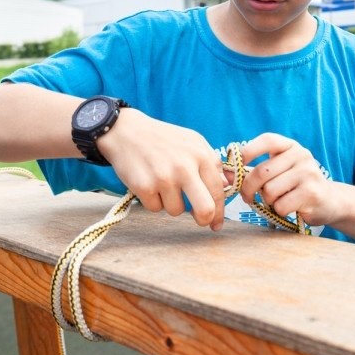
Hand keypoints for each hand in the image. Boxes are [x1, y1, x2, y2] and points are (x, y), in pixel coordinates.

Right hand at [97, 109, 229, 229]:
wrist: (127, 131)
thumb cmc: (164, 139)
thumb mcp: (193, 142)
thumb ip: (212, 163)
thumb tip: (227, 185)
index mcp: (201, 155)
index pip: (218, 191)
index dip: (219, 212)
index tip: (216, 223)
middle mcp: (184, 167)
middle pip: (205, 209)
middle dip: (204, 220)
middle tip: (200, 221)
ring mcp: (163, 178)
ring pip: (176, 211)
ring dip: (171, 204)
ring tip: (163, 185)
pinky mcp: (143, 187)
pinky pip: (155, 208)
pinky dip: (153, 201)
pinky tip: (149, 183)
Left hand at [238, 133, 334, 226]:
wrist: (329, 201)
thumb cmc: (295, 185)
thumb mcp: (280, 169)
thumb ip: (258, 168)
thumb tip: (224, 173)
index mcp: (291, 146)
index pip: (267, 141)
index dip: (248, 151)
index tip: (234, 167)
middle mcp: (302, 155)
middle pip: (262, 171)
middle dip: (248, 188)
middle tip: (247, 197)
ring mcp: (308, 174)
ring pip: (270, 191)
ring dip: (267, 201)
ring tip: (276, 201)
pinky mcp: (312, 193)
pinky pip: (281, 205)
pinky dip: (279, 211)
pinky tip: (289, 208)